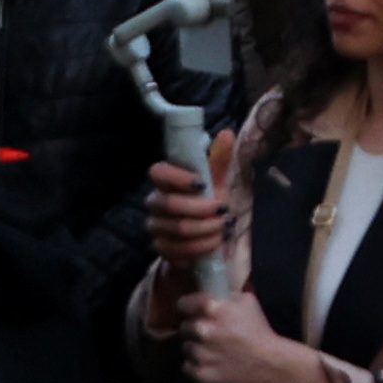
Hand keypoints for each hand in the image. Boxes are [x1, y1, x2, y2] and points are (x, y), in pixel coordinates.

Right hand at [141, 130, 233, 317]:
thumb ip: (219, 159)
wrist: (203, 234)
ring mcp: (156, 227)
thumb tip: (227, 133)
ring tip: (225, 226)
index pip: (157, 172)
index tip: (201, 183)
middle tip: (224, 210)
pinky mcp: (162, 248)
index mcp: (166, 181)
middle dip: (202, 209)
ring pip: (179, 229)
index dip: (177, 177)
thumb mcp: (216, 179)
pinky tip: (217, 241)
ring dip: (207, 229)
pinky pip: (180, 250)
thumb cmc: (206, 200)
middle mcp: (155, 203)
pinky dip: (203, 246)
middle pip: (170, 205)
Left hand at [182, 287, 324, 382]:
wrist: (269, 364)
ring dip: (196, 348)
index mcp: (213, 309)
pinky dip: (197, 366)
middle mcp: (202, 330)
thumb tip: (212, 296)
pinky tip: (211, 365)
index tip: (190, 311)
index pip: (183, 304)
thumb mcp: (248, 302)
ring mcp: (199, 354)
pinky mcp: (199, 374)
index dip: (187, 307)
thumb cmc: (259, 331)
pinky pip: (188, 367)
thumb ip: (227, 297)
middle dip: (195, 330)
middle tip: (208, 334)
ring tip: (212, 352)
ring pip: (186, 348)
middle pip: (184, 327)